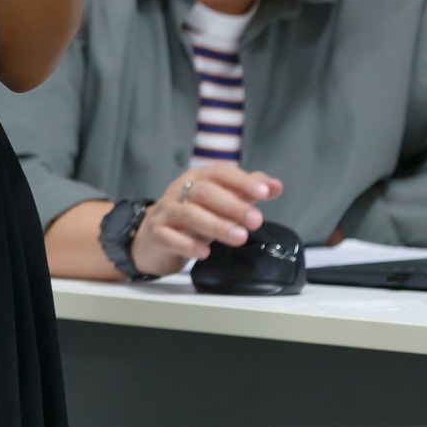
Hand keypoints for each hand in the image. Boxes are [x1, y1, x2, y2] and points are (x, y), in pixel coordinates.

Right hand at [129, 163, 282, 275]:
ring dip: (215, 225)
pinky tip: (204, 253)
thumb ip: (245, 191)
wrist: (151, 238)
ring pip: (188, 213)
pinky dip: (187, 244)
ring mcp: (166, 212)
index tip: (265, 191)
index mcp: (197, 179)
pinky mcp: (156, 234)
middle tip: (256, 220)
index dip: (242, 181)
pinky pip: (168, 237)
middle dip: (232, 205)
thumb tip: (275, 185)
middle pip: (204, 192)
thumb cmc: (191, 217)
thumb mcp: (218, 202)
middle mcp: (180, 191)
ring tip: (239, 237)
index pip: (220, 173)